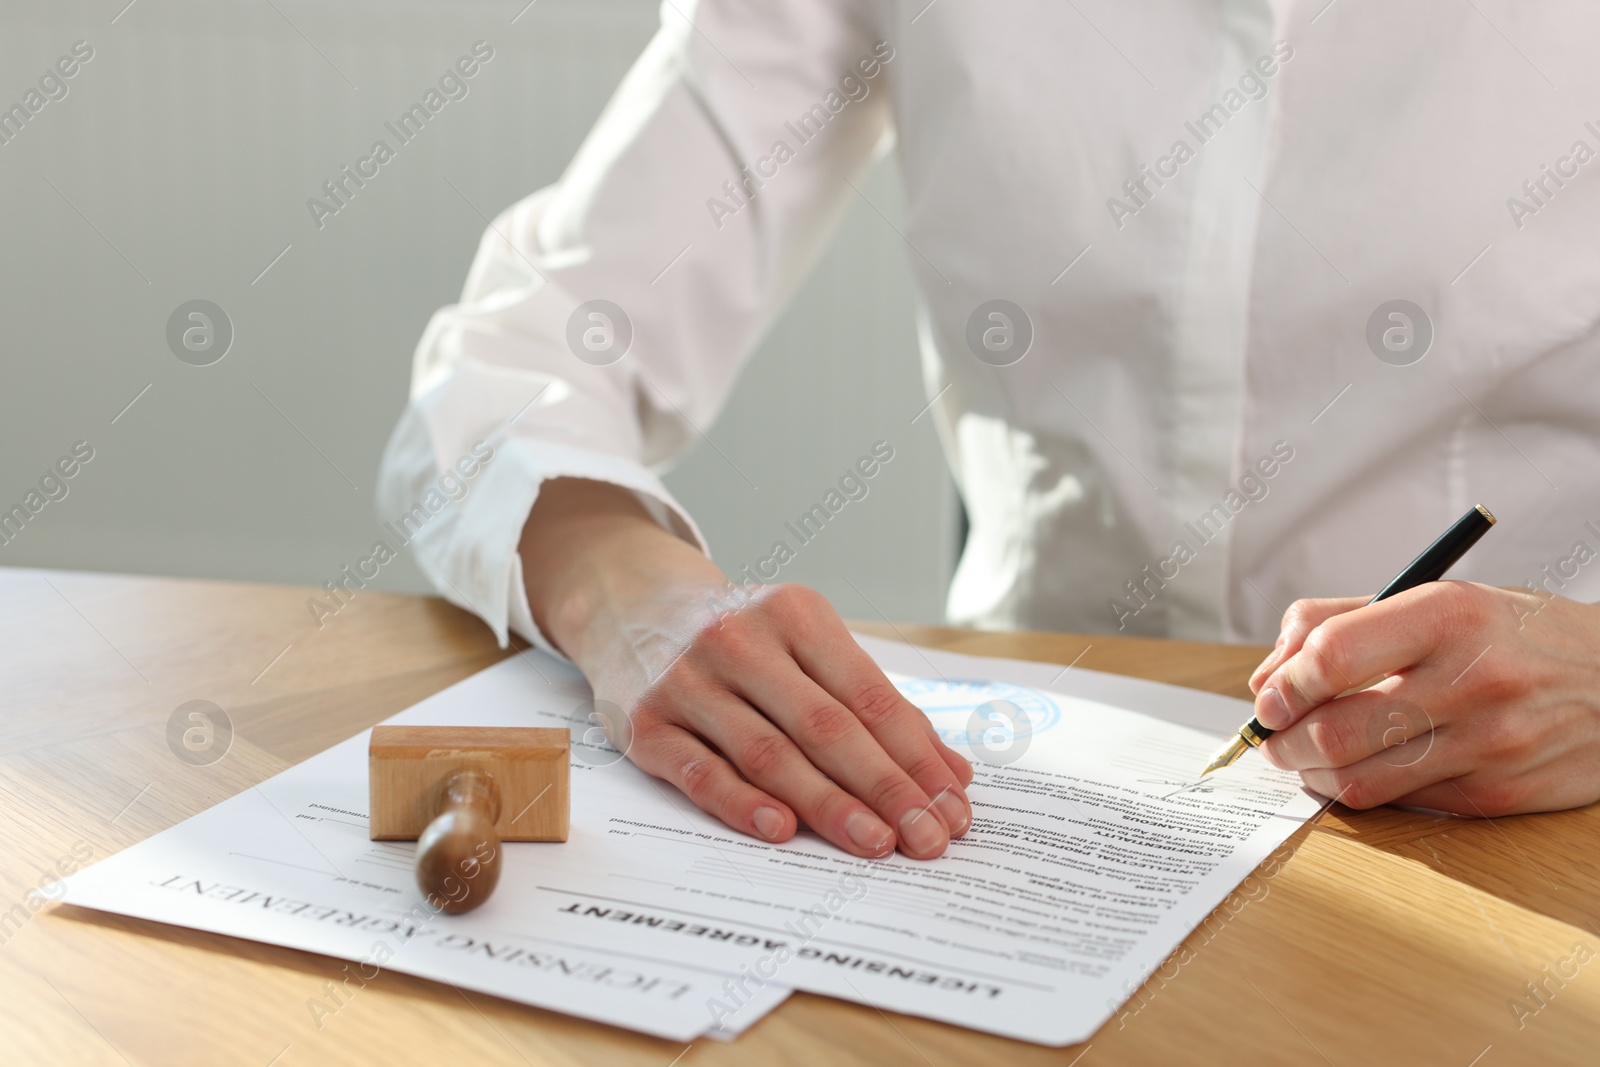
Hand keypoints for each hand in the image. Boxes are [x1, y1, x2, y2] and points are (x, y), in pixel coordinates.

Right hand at [520, 479, 972, 858]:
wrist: (631, 603)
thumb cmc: (741, 637)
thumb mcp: (805, 644)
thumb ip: (874, 706)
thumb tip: (952, 775)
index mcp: (795, 613)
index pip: (870, 696)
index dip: (917, 755)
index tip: (953, 806)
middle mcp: (740, 640)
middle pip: (827, 726)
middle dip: (886, 788)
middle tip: (928, 839)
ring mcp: (689, 681)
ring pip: (769, 752)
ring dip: (828, 804)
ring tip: (876, 845)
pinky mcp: (646, 724)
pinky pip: (700, 772)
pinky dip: (743, 803)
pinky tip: (783, 831)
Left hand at [1245, 582, 1599, 815]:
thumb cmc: (1511, 633)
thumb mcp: (1435, 598)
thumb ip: (1339, 621)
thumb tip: (1268, 675)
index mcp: (1448, 615)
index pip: (1332, 656)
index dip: (1282, 684)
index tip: (1269, 697)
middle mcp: (1472, 680)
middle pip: (1335, 731)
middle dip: (1281, 741)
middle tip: (1272, 737)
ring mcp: (1489, 744)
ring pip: (1359, 780)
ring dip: (1311, 773)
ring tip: (1303, 756)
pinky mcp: (1499, 793)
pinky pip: (1401, 802)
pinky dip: (1363, 789)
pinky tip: (1359, 769)